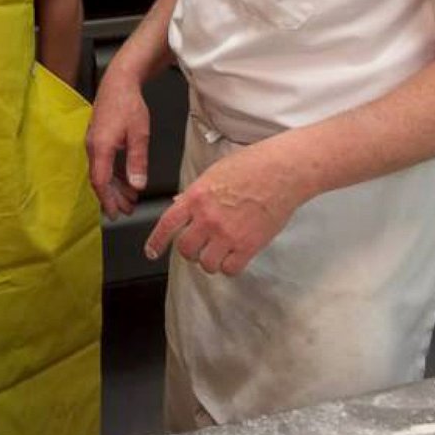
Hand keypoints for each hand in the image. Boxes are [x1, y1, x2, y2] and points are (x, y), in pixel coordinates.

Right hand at [87, 67, 150, 218]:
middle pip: (99, 179)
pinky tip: (126, 180)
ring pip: (102, 172)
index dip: (107, 200)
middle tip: (127, 211)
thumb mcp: (139, 134)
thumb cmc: (129, 105)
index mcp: (101, 147)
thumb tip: (137, 186)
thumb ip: (137, 161)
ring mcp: (94, 142)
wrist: (119, 81)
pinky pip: (104, 162)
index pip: (100, 181)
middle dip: (112, 198)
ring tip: (129, 199)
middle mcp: (93, 147)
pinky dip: (114, 174)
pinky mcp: (98, 138)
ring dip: (115, 187)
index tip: (115, 214)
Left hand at [143, 138, 303, 275]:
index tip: (151, 252)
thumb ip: (195, 193)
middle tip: (198, 247)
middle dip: (190, 251)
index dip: (156, 241)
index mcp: (196, 197)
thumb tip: (178, 203)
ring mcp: (227, 233)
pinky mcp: (248, 245)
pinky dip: (230, 266)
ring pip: (206, 264)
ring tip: (219, 252)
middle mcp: (207, 218)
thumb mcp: (214, 173)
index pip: (167, 224)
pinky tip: (235, 256)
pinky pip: (230, 269)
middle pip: (185, 249)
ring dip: (210, 261)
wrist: (282, 171)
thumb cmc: (252, 165)